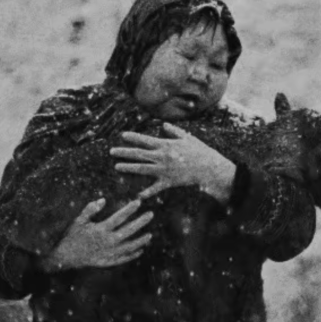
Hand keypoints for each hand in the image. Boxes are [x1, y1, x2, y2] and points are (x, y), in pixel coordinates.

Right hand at [38, 199, 152, 272]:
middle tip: (151, 214)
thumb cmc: (71, 236)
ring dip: (140, 240)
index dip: (129, 209)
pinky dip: (132, 255)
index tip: (138, 202)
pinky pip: (123, 259)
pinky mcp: (107, 261)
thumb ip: (90, 210)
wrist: (65, 257)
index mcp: (101, 230)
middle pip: (128, 231)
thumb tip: (103, 199)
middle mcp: (107, 242)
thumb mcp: (78, 221)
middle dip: (140, 222)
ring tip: (150, 235)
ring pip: (129, 247)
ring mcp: (108, 253)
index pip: (119, 217)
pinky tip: (140, 250)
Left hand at [110, 123, 236, 202]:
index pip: (145, 140)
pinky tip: (138, 195)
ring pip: (142, 169)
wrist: (209, 167)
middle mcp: (161, 157)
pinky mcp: (168, 181)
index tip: (122, 135)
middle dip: (124, 152)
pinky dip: (147, 192)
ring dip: (128, 168)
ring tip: (117, 166)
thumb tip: (163, 125)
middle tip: (111, 151)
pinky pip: (155, 188)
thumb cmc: (199, 151)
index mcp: (165, 145)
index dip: (133, 137)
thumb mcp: (187, 137)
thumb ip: (173, 131)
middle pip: (138, 154)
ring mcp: (163, 170)